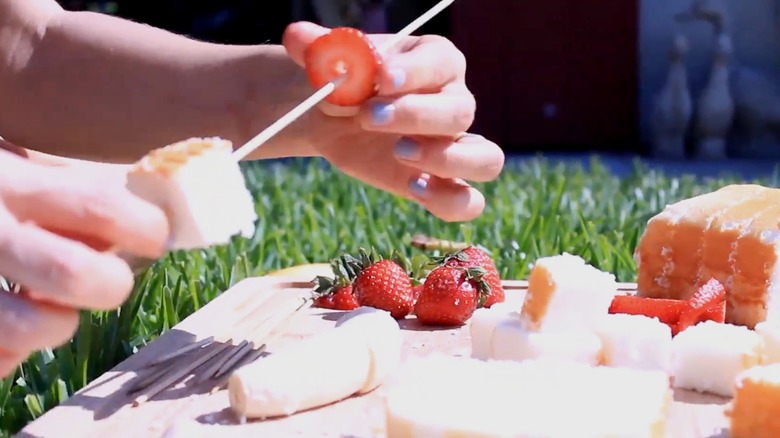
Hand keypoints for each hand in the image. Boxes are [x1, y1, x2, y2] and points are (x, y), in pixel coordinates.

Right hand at [0, 145, 168, 377]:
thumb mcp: (20, 164)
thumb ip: (76, 182)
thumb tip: (163, 202)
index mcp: (9, 181)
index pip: (98, 204)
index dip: (144, 226)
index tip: (156, 236)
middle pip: (71, 272)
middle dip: (109, 284)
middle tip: (113, 281)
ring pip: (27, 326)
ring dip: (57, 324)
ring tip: (55, 307)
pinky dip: (14, 352)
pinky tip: (15, 323)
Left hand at [283, 22, 504, 221]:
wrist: (335, 115)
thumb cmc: (344, 80)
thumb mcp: (330, 61)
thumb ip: (317, 48)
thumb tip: (297, 37)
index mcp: (436, 61)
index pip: (440, 63)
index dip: (414, 72)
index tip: (378, 76)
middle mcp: (455, 102)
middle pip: (461, 111)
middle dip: (415, 116)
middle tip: (367, 117)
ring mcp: (455, 147)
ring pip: (486, 159)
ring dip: (446, 159)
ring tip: (399, 153)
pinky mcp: (443, 184)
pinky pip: (469, 202)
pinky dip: (450, 201)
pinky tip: (414, 188)